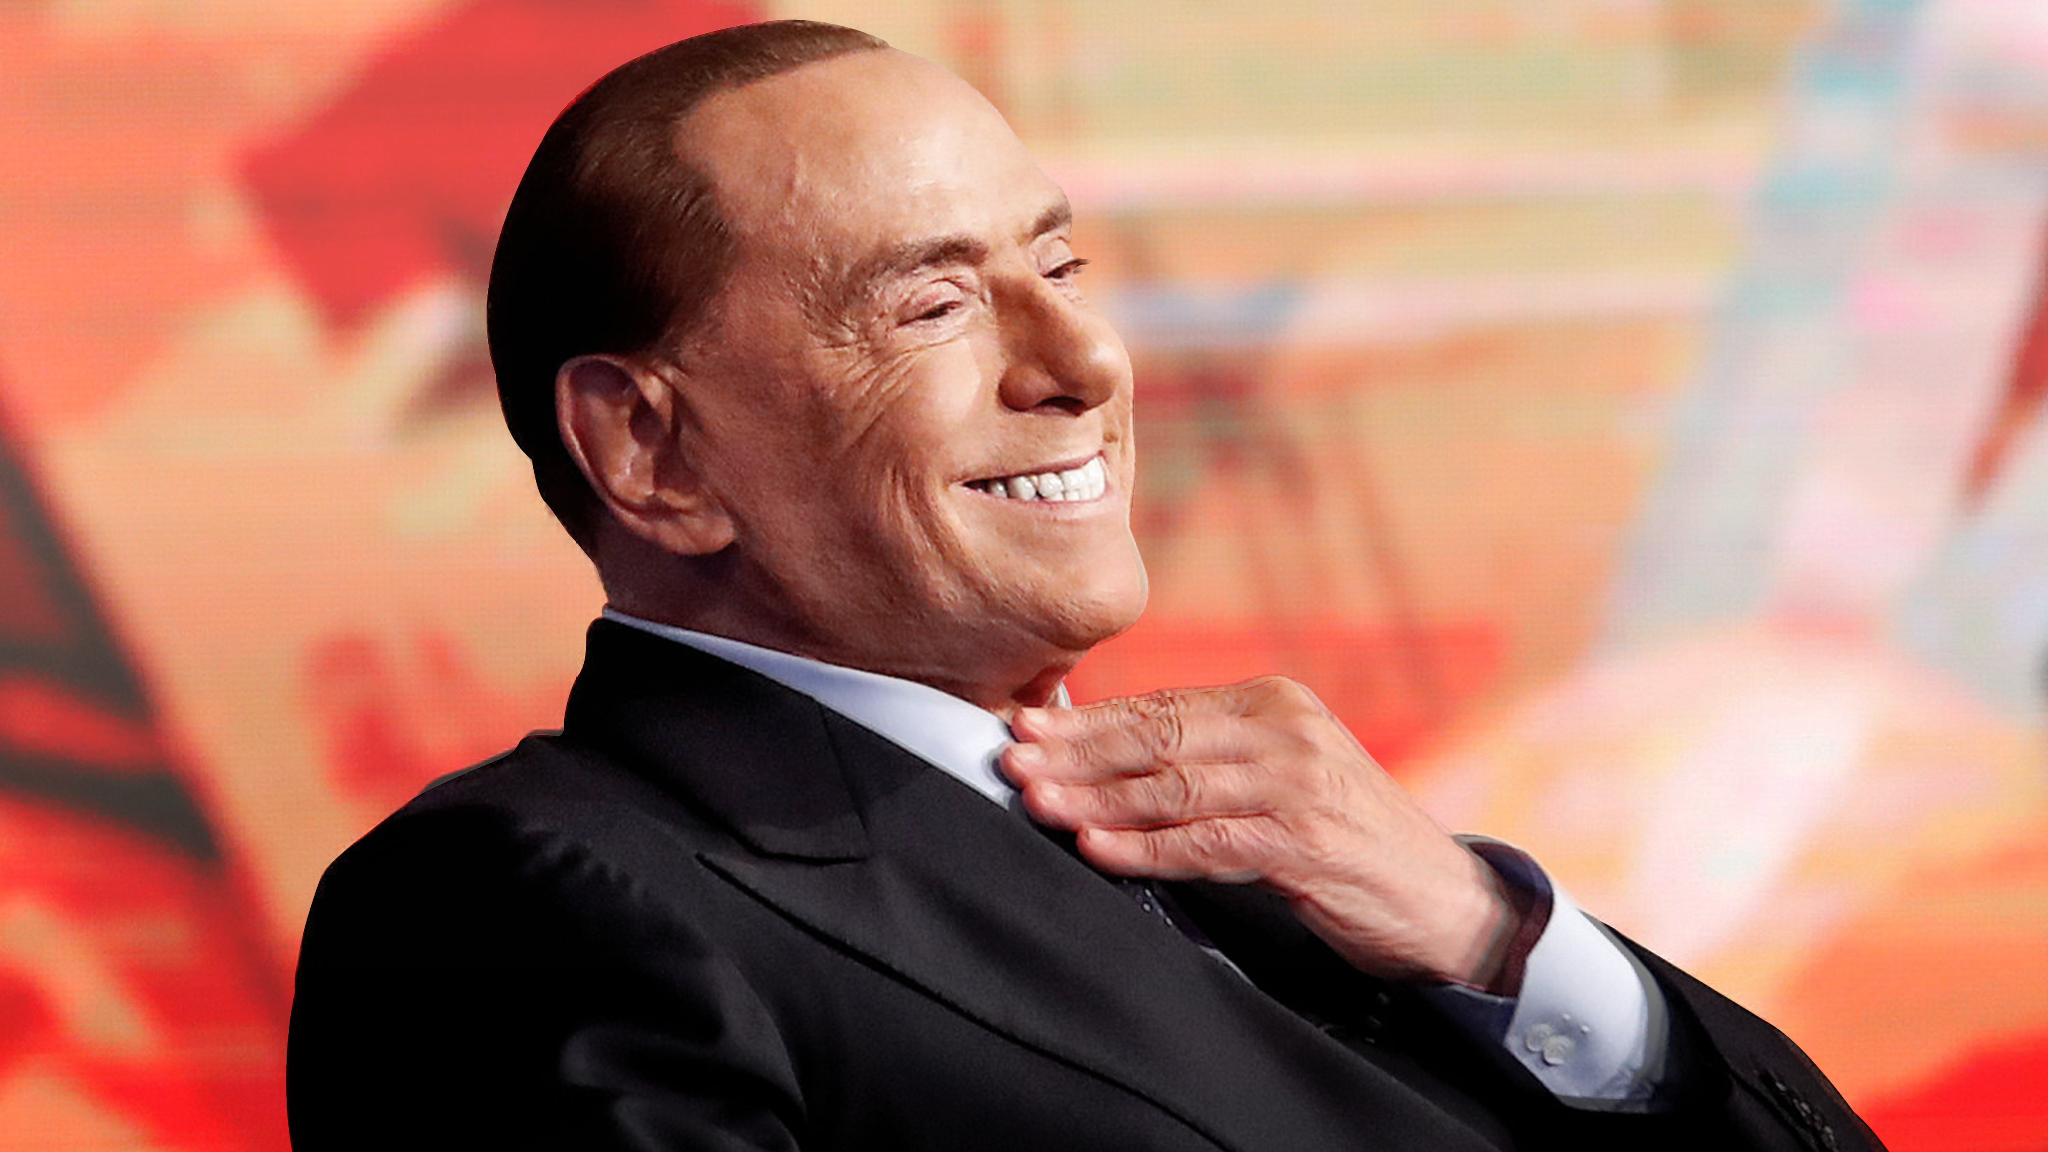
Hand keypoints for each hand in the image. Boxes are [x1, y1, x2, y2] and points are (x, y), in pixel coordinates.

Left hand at [1001, 677, 1522, 988]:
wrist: (1445, 901)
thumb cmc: (1345, 842)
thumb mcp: (1279, 780)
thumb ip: (1209, 761)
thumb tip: (1102, 756)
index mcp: (1274, 703)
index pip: (1162, 707)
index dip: (1088, 719)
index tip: (1025, 727)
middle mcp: (1286, 730)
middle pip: (1158, 737)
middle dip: (1076, 751)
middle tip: (1011, 761)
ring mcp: (1299, 782)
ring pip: (1175, 785)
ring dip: (1096, 798)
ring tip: (1037, 803)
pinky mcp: (1307, 839)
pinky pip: (1208, 842)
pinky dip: (1147, 848)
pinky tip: (1098, 851)